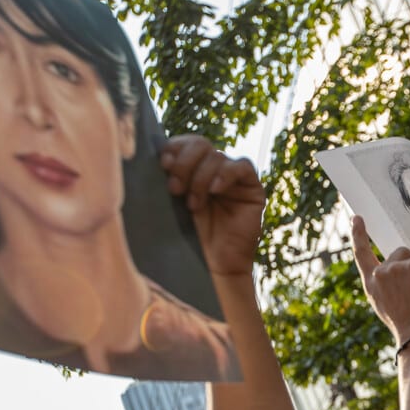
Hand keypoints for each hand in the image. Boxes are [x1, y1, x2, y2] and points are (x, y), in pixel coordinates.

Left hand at [162, 135, 264, 276]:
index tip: (162, 163)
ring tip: (193, 204)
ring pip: (217, 156)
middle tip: (174, 188)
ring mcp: (233, 178)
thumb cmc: (188, 238)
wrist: (212, 266)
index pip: (184, 143)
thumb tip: (157, 156)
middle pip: (200, 144)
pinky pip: (243, 166)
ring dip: (201, 178)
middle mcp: (212, 170)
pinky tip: (215, 190)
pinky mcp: (252, 189)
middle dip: (185, 162)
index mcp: (191, 168)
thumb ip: (167, 179)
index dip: (174, 147)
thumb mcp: (170, 204)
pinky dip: (227, 173)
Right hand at [352, 216, 409, 343]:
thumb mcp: (386, 303)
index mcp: (372, 284)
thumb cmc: (407, 324)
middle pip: (401, 253)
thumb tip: (399, 268)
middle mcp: (382, 273)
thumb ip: (387, 283)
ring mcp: (400, 268)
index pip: (362, 254)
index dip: (359, 235)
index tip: (357, 218)